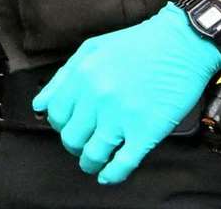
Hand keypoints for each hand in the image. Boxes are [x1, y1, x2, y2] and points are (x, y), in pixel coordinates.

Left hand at [32, 4, 220, 183]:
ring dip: (89, 163)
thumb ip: (63, 77)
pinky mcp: (146, 131)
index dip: (60, 124)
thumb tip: (40, 105)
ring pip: (93, 154)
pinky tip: (108, 176)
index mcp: (81, 76)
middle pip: (71, 137)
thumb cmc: (136, 45)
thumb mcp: (91, 50)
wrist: (180, 44)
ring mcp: (121, 116)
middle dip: (74, 145)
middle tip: (83, 143)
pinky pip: (123, 163)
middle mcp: (96, 98)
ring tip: (93, 162)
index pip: (55, 114)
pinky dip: (112, 175)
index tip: (70, 126)